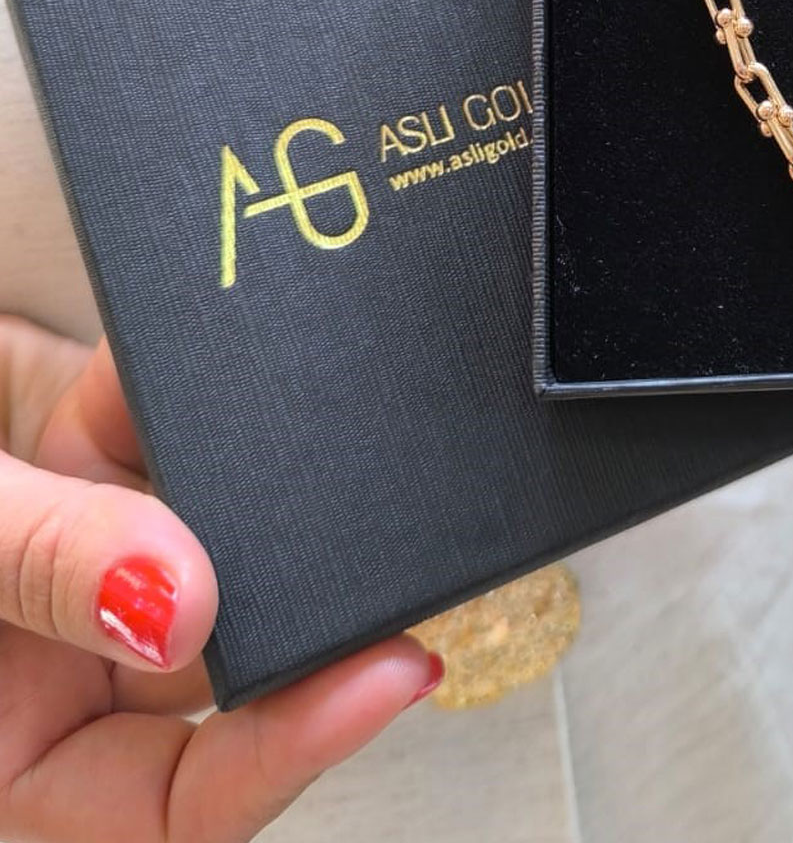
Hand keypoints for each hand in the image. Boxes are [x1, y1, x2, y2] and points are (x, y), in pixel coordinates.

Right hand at [0, 316, 441, 842]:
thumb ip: (29, 569)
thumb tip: (184, 593)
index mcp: (9, 770)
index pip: (174, 806)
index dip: (288, 752)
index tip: (391, 668)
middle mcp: (52, 685)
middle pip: (216, 661)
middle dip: (296, 588)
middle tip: (384, 525)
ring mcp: (71, 577)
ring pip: (200, 537)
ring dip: (233, 470)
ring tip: (269, 410)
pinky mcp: (74, 479)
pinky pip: (147, 446)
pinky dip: (159, 399)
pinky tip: (163, 358)